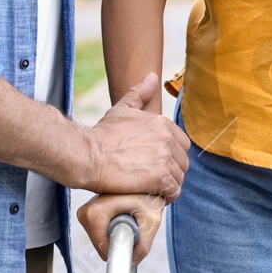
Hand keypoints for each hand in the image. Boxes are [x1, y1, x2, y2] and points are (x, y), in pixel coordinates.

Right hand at [78, 193, 164, 264]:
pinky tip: (123, 218)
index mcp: (96, 212)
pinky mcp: (88, 212)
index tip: (132, 247)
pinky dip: (111, 231)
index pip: (102, 248)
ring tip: (130, 220)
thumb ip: (143, 246)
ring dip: (115, 236)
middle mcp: (86, 210)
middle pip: (100, 244)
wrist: (144, 178)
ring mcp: (85, 211)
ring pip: (99, 239)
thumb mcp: (151, 220)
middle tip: (134, 227)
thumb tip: (133, 262)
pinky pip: (98, 232)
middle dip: (118, 243)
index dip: (119, 252)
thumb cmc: (148, 193)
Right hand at [81, 72, 191, 197]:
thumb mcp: (122, 109)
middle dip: (171, 170)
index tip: (157, 161)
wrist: (88, 155)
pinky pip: (173, 191)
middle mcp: (167, 139)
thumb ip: (140, 93)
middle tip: (153, 176)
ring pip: (179, 177)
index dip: (171, 155)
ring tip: (151, 186)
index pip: (182, 144)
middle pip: (183, 162)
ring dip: (168, 184)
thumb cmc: (103, 134)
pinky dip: (166, 195)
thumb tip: (152, 76)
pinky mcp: (159, 177)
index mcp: (162, 123)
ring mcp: (164, 158)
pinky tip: (154, 195)